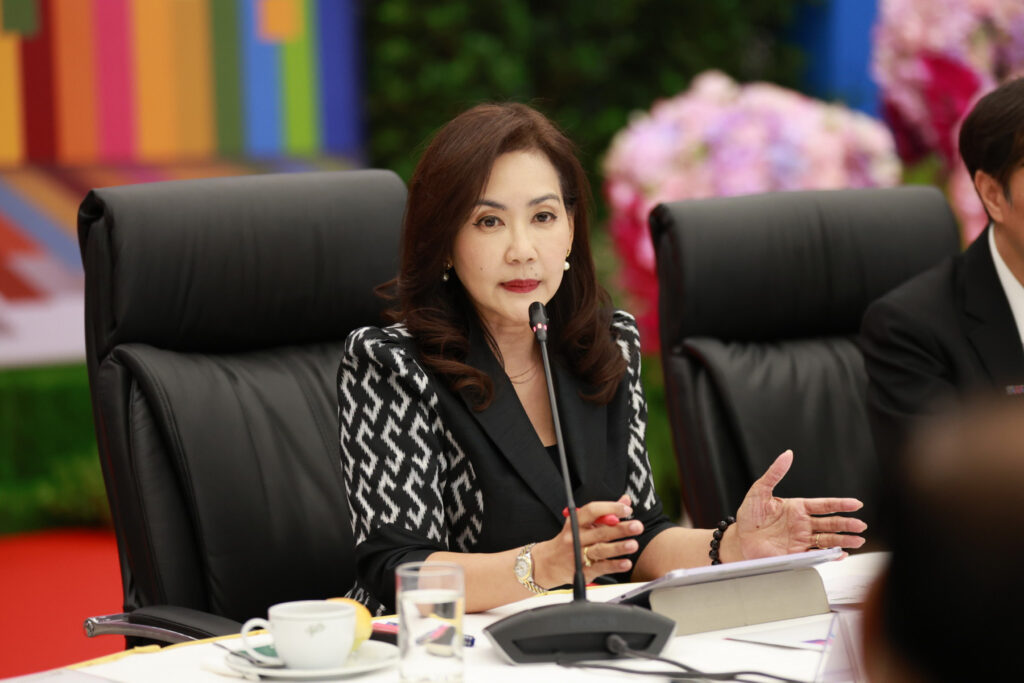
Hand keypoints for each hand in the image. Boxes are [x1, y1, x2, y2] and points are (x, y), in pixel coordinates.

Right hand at [532, 495, 641, 587]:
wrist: (547, 562)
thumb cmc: (569, 540)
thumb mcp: (582, 523)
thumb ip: (605, 512)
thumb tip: (625, 501)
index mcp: (575, 522)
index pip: (592, 511)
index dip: (609, 508)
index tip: (626, 508)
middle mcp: (575, 538)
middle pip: (600, 532)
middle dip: (620, 528)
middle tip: (637, 526)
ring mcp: (578, 555)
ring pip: (600, 550)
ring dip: (618, 548)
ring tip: (633, 544)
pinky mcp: (582, 571)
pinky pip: (600, 568)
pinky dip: (614, 565)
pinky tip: (625, 563)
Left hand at [729, 450, 866, 560]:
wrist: (740, 538)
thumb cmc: (749, 515)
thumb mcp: (759, 491)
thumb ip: (774, 473)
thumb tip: (787, 454)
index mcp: (797, 508)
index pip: (823, 505)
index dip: (840, 504)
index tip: (856, 503)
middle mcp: (803, 524)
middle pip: (830, 523)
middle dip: (846, 524)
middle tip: (860, 525)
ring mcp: (801, 540)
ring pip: (827, 539)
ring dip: (843, 540)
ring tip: (858, 541)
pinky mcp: (796, 554)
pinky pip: (816, 555)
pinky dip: (829, 556)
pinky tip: (840, 554)